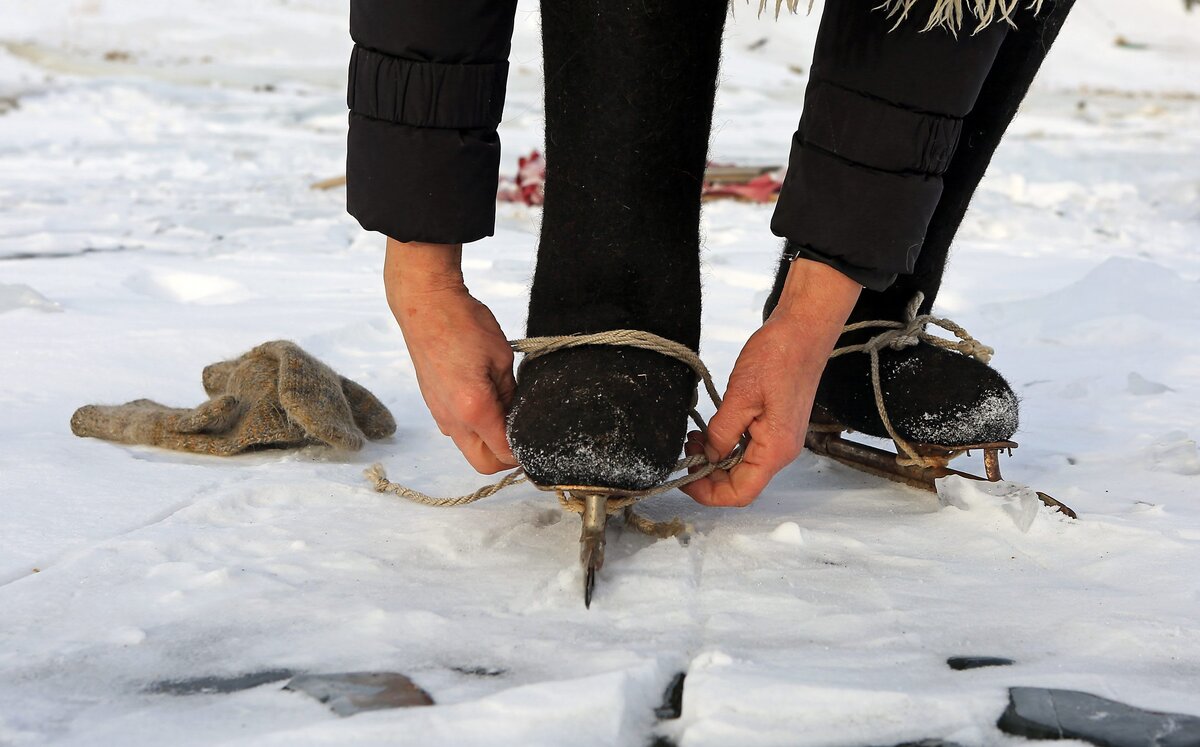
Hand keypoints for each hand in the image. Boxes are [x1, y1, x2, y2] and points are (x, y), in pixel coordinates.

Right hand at [384, 238, 516, 473]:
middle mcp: (453, 420)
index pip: (504, 453)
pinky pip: (458, 431)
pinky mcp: (434, 407)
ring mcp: (440, 415)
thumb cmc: (464, 324)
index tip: (537, 437)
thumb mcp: (502, 358)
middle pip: (484, 463)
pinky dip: (475, 428)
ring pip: (470, 448)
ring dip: (490, 441)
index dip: (525, 451)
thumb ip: (512, 394)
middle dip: (506, 456)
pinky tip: (486, 401)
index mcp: (474, 409)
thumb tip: (520, 416)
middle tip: (522, 430)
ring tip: (505, 410)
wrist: (425, 307)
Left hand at [681, 259, 860, 506]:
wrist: (803, 331)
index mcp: (775, 450)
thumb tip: (709, 458)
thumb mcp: (740, 395)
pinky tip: (710, 429)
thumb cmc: (777, 358)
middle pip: (740, 483)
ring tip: (694, 438)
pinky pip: (748, 449)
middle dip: (708, 475)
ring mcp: (780, 439)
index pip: (740, 494)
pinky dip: (726, 445)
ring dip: (715, 459)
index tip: (684, 476)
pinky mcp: (776, 426)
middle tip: (686, 449)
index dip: (708, 494)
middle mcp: (781, 451)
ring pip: (742, 467)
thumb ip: (722, 433)